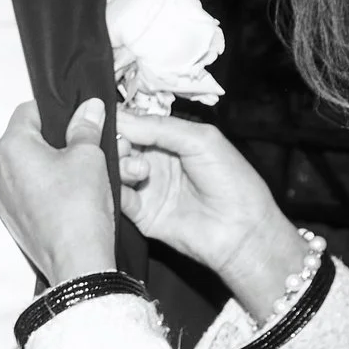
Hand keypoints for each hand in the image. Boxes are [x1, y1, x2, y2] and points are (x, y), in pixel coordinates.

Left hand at [0, 98, 120, 285]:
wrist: (76, 260)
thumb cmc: (79, 208)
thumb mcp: (89, 156)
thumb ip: (86, 127)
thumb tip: (89, 109)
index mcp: (11, 147)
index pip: (27, 111)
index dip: (54, 109)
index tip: (75, 116)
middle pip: (26, 139)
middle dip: (55, 139)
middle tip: (83, 145)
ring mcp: (3, 197)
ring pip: (27, 167)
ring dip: (51, 164)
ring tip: (80, 171)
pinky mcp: (12, 218)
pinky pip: (27, 192)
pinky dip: (46, 187)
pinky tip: (70, 194)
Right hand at [110, 111, 311, 318]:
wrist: (241, 231)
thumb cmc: (232, 181)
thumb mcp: (201, 140)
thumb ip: (160, 127)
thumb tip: (120, 117)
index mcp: (171, 140)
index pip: (136, 124)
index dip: (122, 120)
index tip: (107, 118)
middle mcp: (156, 161)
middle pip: (121, 145)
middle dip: (117, 141)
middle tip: (124, 146)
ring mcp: (147, 187)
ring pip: (116, 169)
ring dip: (118, 165)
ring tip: (137, 171)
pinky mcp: (141, 214)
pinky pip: (118, 198)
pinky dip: (115, 189)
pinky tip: (126, 186)